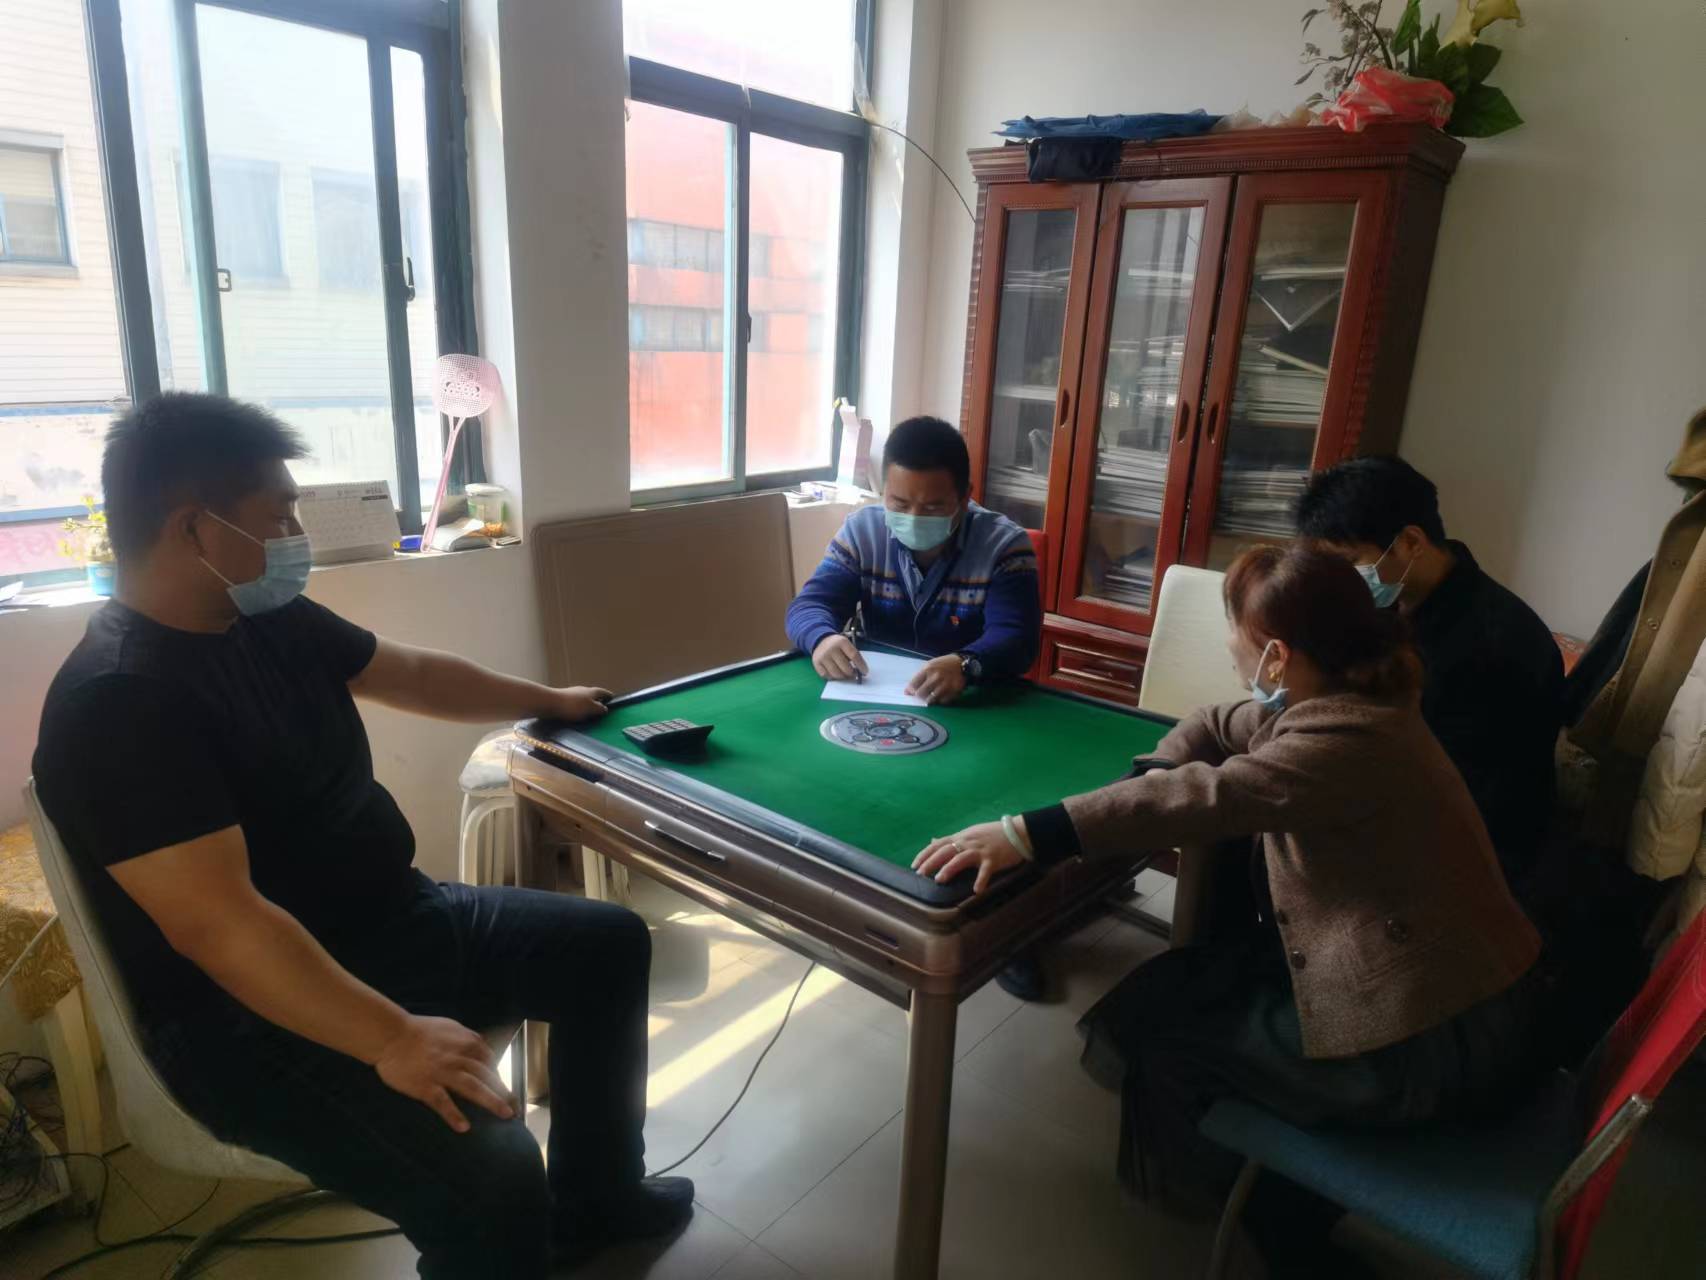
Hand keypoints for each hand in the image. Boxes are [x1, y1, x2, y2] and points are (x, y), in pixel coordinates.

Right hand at [374, 1014, 515, 1132]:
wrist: (390, 1035)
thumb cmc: (419, 1030)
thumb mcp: (449, 1026)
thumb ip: (467, 1037)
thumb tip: (482, 1045)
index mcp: (465, 1042)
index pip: (489, 1061)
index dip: (499, 1076)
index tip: (504, 1089)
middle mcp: (458, 1057)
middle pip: (486, 1076)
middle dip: (502, 1091)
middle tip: (514, 1107)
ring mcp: (442, 1072)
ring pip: (472, 1088)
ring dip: (491, 1101)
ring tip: (504, 1114)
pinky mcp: (425, 1086)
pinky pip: (442, 1103)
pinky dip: (454, 1115)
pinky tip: (464, 1127)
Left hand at [545, 685, 612, 722]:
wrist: (550, 703)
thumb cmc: (573, 706)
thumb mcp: (591, 709)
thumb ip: (599, 709)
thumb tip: (604, 709)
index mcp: (591, 691)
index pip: (603, 692)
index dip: (608, 696)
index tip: (612, 698)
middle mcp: (582, 690)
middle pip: (593, 694)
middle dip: (597, 700)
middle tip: (601, 708)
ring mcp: (571, 693)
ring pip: (582, 698)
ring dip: (586, 704)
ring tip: (588, 713)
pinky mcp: (562, 699)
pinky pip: (574, 703)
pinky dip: (577, 707)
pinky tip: (575, 714)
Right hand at [812, 635, 869, 681]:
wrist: (820, 641)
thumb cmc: (838, 645)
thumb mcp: (846, 645)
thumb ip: (853, 655)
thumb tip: (860, 671)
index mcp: (842, 642)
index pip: (854, 656)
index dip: (861, 666)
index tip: (865, 672)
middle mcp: (831, 649)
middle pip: (846, 668)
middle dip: (852, 674)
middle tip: (854, 675)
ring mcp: (823, 656)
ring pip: (836, 674)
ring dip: (843, 677)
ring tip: (846, 675)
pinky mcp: (816, 663)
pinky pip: (827, 676)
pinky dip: (833, 677)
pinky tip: (836, 674)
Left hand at [907, 655, 966, 704]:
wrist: (962, 664)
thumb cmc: (942, 665)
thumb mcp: (929, 666)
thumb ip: (918, 677)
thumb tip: (907, 692)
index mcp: (928, 669)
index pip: (913, 685)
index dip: (910, 691)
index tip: (911, 693)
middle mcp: (936, 677)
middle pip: (920, 694)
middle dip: (919, 696)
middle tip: (922, 695)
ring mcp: (945, 685)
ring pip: (931, 700)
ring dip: (929, 700)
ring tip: (931, 696)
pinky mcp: (953, 692)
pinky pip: (942, 702)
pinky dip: (940, 701)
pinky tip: (941, 696)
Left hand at [912, 821, 1024, 894]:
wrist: (1016, 832)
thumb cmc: (991, 834)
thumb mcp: (968, 833)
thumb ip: (951, 839)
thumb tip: (932, 840)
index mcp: (961, 837)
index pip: (938, 844)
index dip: (925, 854)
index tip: (914, 865)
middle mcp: (967, 842)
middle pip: (945, 851)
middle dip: (931, 862)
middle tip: (920, 874)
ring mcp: (980, 850)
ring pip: (961, 858)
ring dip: (949, 869)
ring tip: (939, 880)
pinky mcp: (993, 858)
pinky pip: (986, 870)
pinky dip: (981, 880)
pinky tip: (976, 890)